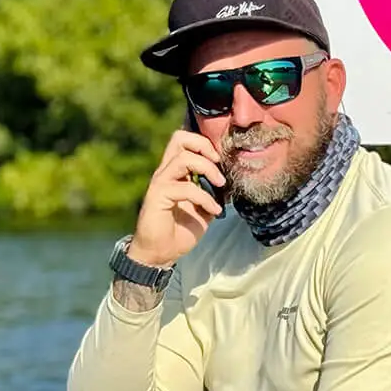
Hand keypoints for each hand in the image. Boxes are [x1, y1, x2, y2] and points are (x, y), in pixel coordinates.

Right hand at [128, 127, 226, 266]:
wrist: (161, 253)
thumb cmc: (180, 230)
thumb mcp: (205, 209)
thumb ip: (214, 194)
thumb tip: (232, 185)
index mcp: (176, 171)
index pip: (185, 140)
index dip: (205, 142)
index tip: (222, 160)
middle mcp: (166, 172)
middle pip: (179, 138)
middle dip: (204, 145)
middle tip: (219, 163)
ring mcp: (160, 183)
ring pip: (183, 158)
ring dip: (208, 169)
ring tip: (221, 184)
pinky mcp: (157, 196)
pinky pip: (185, 188)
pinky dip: (205, 198)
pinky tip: (215, 211)